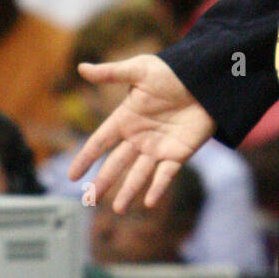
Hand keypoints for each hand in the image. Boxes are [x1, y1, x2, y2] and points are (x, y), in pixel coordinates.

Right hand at [67, 54, 216, 212]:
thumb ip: (111, 73)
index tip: (72, 176)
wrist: (206, 79)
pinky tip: (149, 202)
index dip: (86, 158)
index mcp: (126, 118)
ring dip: (129, 191)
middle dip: (104, 182)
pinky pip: (166, 174)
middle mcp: (139, 137)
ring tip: (119, 209)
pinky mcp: (179, 153)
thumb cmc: (172, 72)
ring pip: (139, 174)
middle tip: (89, 200)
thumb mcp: (140, 70)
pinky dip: (158, 188)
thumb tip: (81, 68)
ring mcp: (158, 147)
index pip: (100, 142)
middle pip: (116, 163)